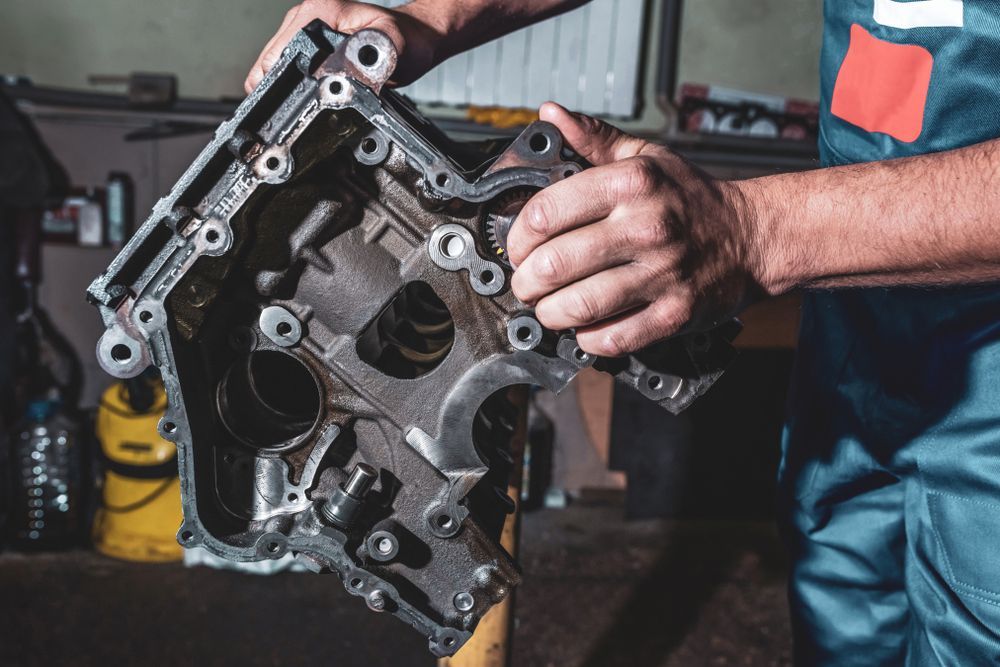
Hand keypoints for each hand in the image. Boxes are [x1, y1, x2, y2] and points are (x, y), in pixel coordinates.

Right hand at [245, 0, 444, 92]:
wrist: (414, 39)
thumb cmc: (407, 39)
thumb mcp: (396, 45)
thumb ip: (375, 54)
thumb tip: (354, 68)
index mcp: (317, 12)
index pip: (276, 55)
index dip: (278, 86)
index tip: (290, 110)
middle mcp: (304, 18)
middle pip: (269, 65)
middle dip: (280, 94)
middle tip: (301, 117)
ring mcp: (302, 32)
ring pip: (274, 70)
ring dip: (284, 93)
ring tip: (303, 112)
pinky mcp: (308, 47)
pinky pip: (288, 72)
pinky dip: (293, 89)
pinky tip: (307, 101)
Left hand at [507, 103, 768, 356]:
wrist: (752, 237)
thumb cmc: (691, 199)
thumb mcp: (644, 158)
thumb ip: (593, 139)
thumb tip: (550, 113)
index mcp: (631, 183)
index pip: (545, 212)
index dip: (518, 237)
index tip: (518, 247)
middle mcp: (646, 226)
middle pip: (554, 264)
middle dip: (526, 281)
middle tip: (526, 284)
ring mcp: (662, 273)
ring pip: (578, 305)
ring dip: (550, 313)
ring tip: (548, 308)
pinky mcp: (675, 313)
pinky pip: (613, 337)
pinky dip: (587, 338)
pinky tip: (585, 327)